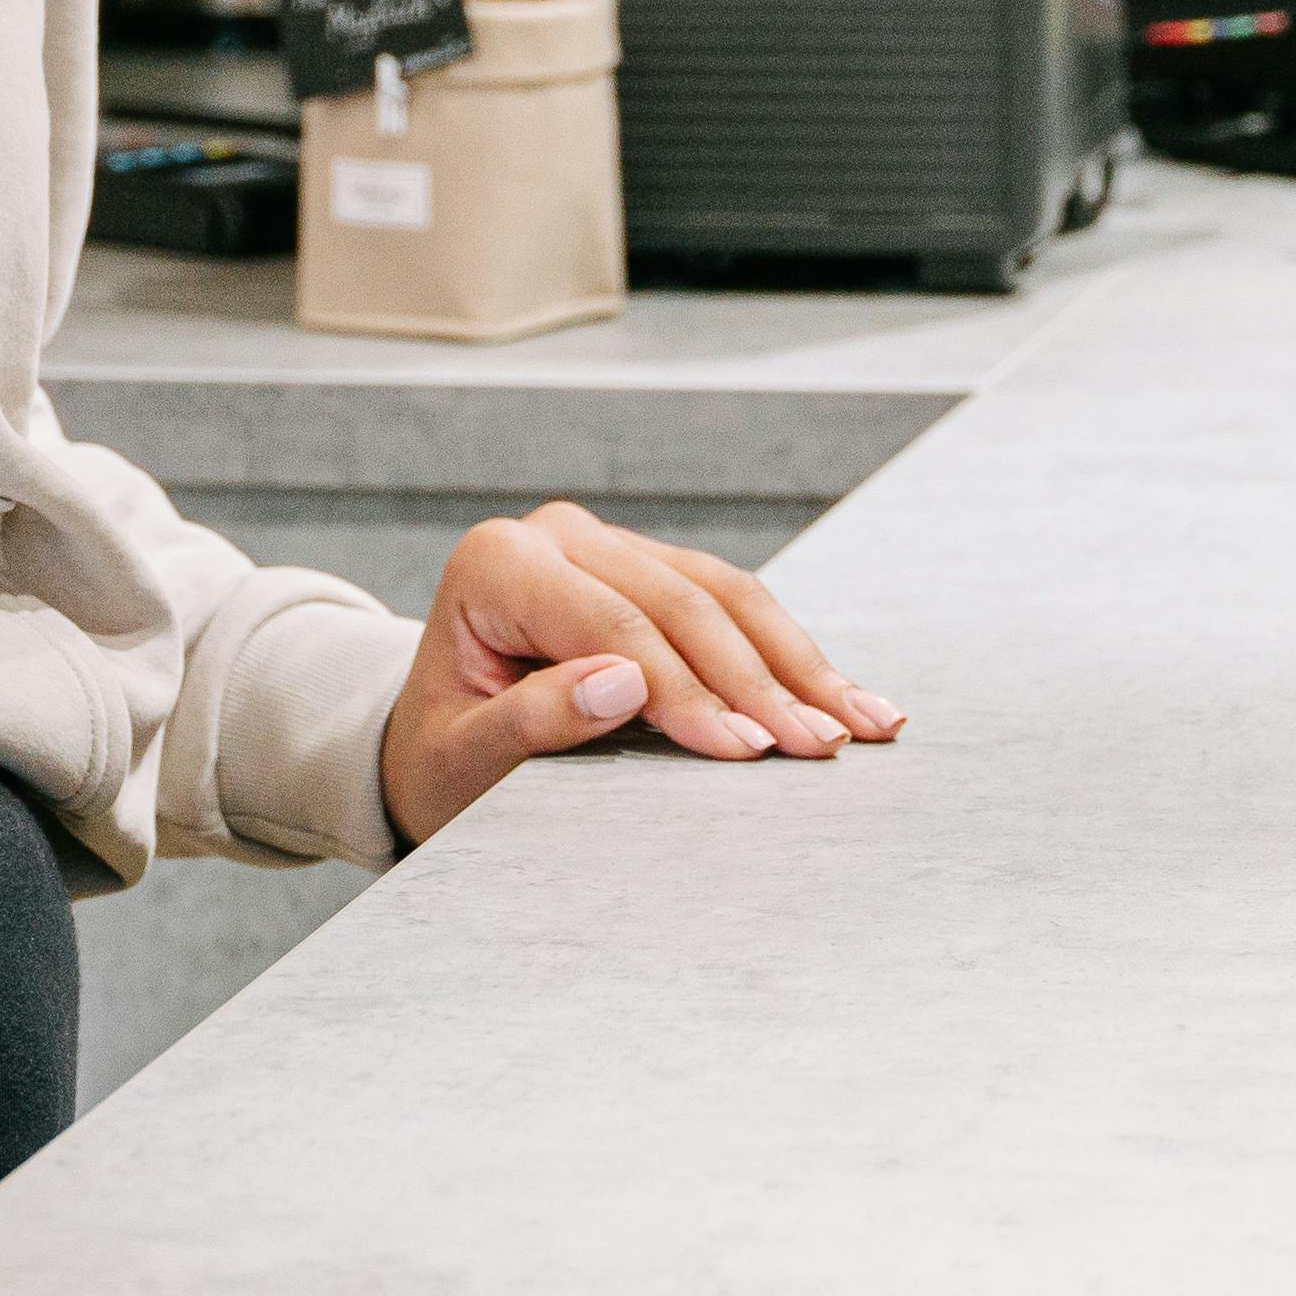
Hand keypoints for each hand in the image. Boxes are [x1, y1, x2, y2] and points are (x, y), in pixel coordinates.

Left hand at [377, 498, 903, 848]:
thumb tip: (623, 685)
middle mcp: (557, 535)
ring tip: (860, 726)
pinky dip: (789, 654)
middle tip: (821, 748)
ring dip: (797, 664)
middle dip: (758, 682)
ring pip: (723, 594)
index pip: (614, 625)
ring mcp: (609, 544)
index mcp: (498, 564)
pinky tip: (845, 699)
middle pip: (680, 603)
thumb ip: (532, 721)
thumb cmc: (439, 760)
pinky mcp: (649, 569)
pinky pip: (731, 603)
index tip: (746, 753)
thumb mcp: (463, 758)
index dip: (688, 691)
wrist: (434, 745)